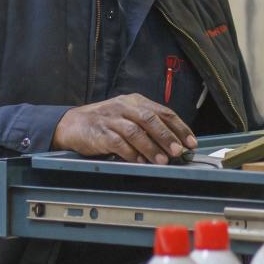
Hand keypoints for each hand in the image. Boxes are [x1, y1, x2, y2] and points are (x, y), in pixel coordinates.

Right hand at [52, 93, 195, 163]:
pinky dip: (131, 154)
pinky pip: (119, 143)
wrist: (72, 124)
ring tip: (162, 160)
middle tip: (178, 151)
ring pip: (136, 132)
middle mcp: (124, 107)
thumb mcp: (127, 116)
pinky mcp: (101, 133)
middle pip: (150, 119)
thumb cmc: (105, 122)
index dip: (179, 127)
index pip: (163, 112)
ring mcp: (112, 119)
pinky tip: (140, 162)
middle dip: (167, 136)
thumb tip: (173, 144)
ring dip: (151, 147)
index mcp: (135, 101)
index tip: (190, 142)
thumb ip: (147, 126)